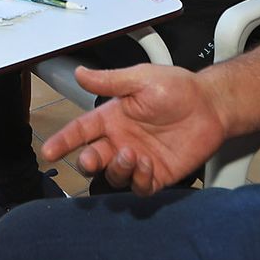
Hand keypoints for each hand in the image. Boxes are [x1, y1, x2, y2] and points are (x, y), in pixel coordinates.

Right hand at [41, 65, 226, 195]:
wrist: (211, 105)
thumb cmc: (178, 88)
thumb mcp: (141, 78)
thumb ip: (109, 81)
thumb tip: (80, 72)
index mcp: (113, 117)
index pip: (81, 130)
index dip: (64, 140)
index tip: (49, 150)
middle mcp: (121, 140)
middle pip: (93, 158)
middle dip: (88, 161)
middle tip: (92, 158)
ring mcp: (138, 159)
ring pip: (114, 175)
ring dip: (116, 169)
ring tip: (130, 154)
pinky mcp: (157, 174)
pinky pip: (139, 186)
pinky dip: (138, 180)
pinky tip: (146, 163)